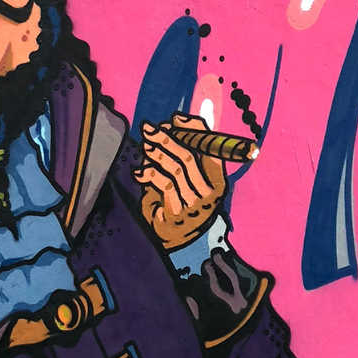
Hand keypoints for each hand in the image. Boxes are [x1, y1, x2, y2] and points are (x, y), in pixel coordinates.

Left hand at [135, 113, 226, 248]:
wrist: (176, 239)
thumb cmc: (181, 202)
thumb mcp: (187, 178)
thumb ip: (184, 152)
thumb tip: (175, 120)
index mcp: (218, 179)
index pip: (211, 147)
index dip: (194, 129)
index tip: (175, 118)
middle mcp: (210, 191)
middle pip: (189, 156)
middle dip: (167, 138)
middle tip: (149, 129)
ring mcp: (195, 203)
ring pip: (175, 169)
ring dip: (157, 154)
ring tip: (145, 145)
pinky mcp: (179, 212)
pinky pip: (165, 185)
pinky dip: (150, 174)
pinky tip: (139, 172)